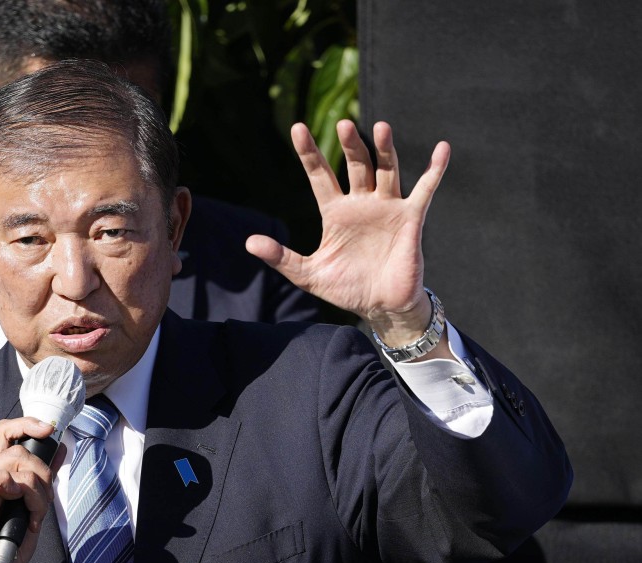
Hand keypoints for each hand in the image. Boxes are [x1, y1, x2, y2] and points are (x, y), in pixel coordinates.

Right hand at [0, 417, 55, 562]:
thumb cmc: (8, 543)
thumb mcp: (34, 503)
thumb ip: (42, 476)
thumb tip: (59, 448)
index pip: (5, 431)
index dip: (27, 424)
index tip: (49, 430)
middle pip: (18, 445)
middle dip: (42, 472)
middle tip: (42, 502)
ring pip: (16, 459)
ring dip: (35, 489)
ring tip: (33, 513)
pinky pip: (1, 476)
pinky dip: (20, 492)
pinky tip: (20, 510)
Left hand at [246, 120, 449, 344]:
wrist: (381, 307)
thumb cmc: (346, 288)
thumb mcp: (308, 274)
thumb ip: (281, 257)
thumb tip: (249, 242)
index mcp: (335, 213)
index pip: (320, 175)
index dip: (309, 153)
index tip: (297, 127)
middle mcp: (361, 204)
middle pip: (355, 166)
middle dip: (350, 146)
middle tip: (343, 125)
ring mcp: (387, 208)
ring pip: (386, 170)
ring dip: (384, 150)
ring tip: (380, 127)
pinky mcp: (411, 218)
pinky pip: (425, 189)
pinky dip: (434, 170)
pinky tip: (442, 149)